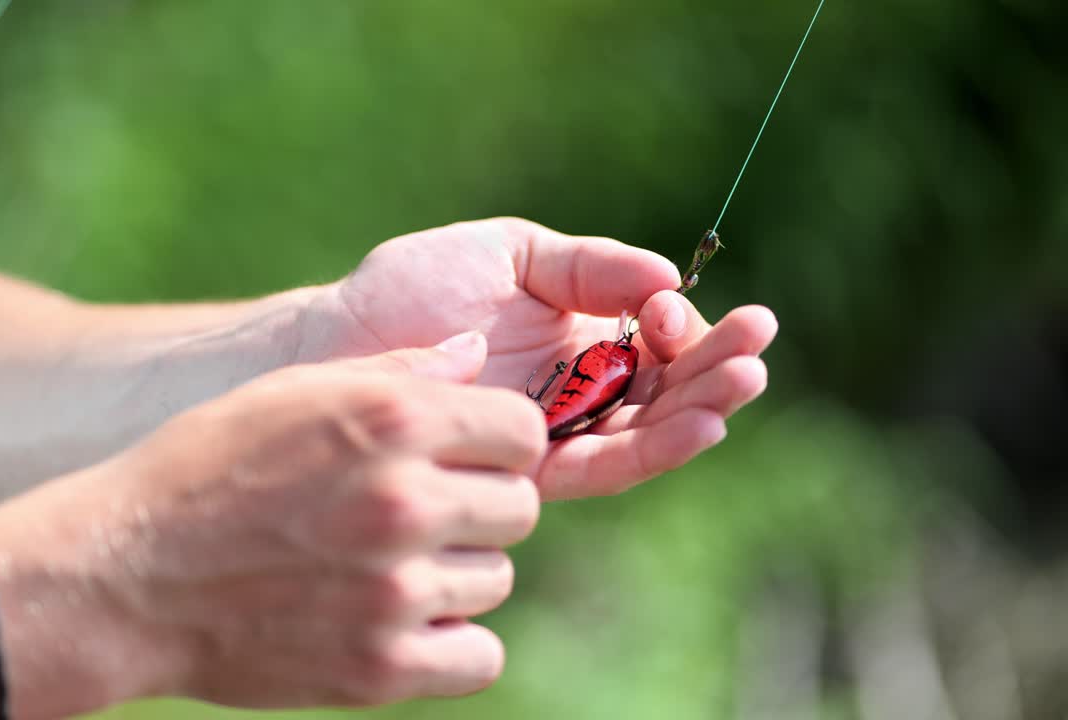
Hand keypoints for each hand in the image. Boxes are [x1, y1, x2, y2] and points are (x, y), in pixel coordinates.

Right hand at [0, 332, 543, 713]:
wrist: (121, 578)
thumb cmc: (204, 471)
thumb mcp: (291, 391)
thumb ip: (398, 370)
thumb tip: (478, 353)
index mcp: (390, 421)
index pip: (524, 432)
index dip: (497, 442)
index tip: (464, 455)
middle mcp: (404, 502)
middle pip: (519, 507)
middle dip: (480, 505)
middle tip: (420, 512)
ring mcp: (394, 592)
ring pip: (496, 578)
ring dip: (457, 572)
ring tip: (388, 564)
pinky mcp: (379, 668)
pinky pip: (479, 656)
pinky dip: (450, 642)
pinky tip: (401, 620)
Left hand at [317, 217, 777, 499]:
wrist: (341, 340)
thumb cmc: (414, 289)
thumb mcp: (511, 254)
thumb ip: (588, 266)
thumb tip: (669, 276)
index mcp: (575, 331)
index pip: (650, 336)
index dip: (677, 323)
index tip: (670, 304)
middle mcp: (574, 385)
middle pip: (663, 386)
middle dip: (713, 366)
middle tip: (756, 345)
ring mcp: (556, 429)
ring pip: (647, 429)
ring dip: (700, 408)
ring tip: (742, 380)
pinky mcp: (531, 467)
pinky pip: (606, 465)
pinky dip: (654, 448)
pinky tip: (696, 424)